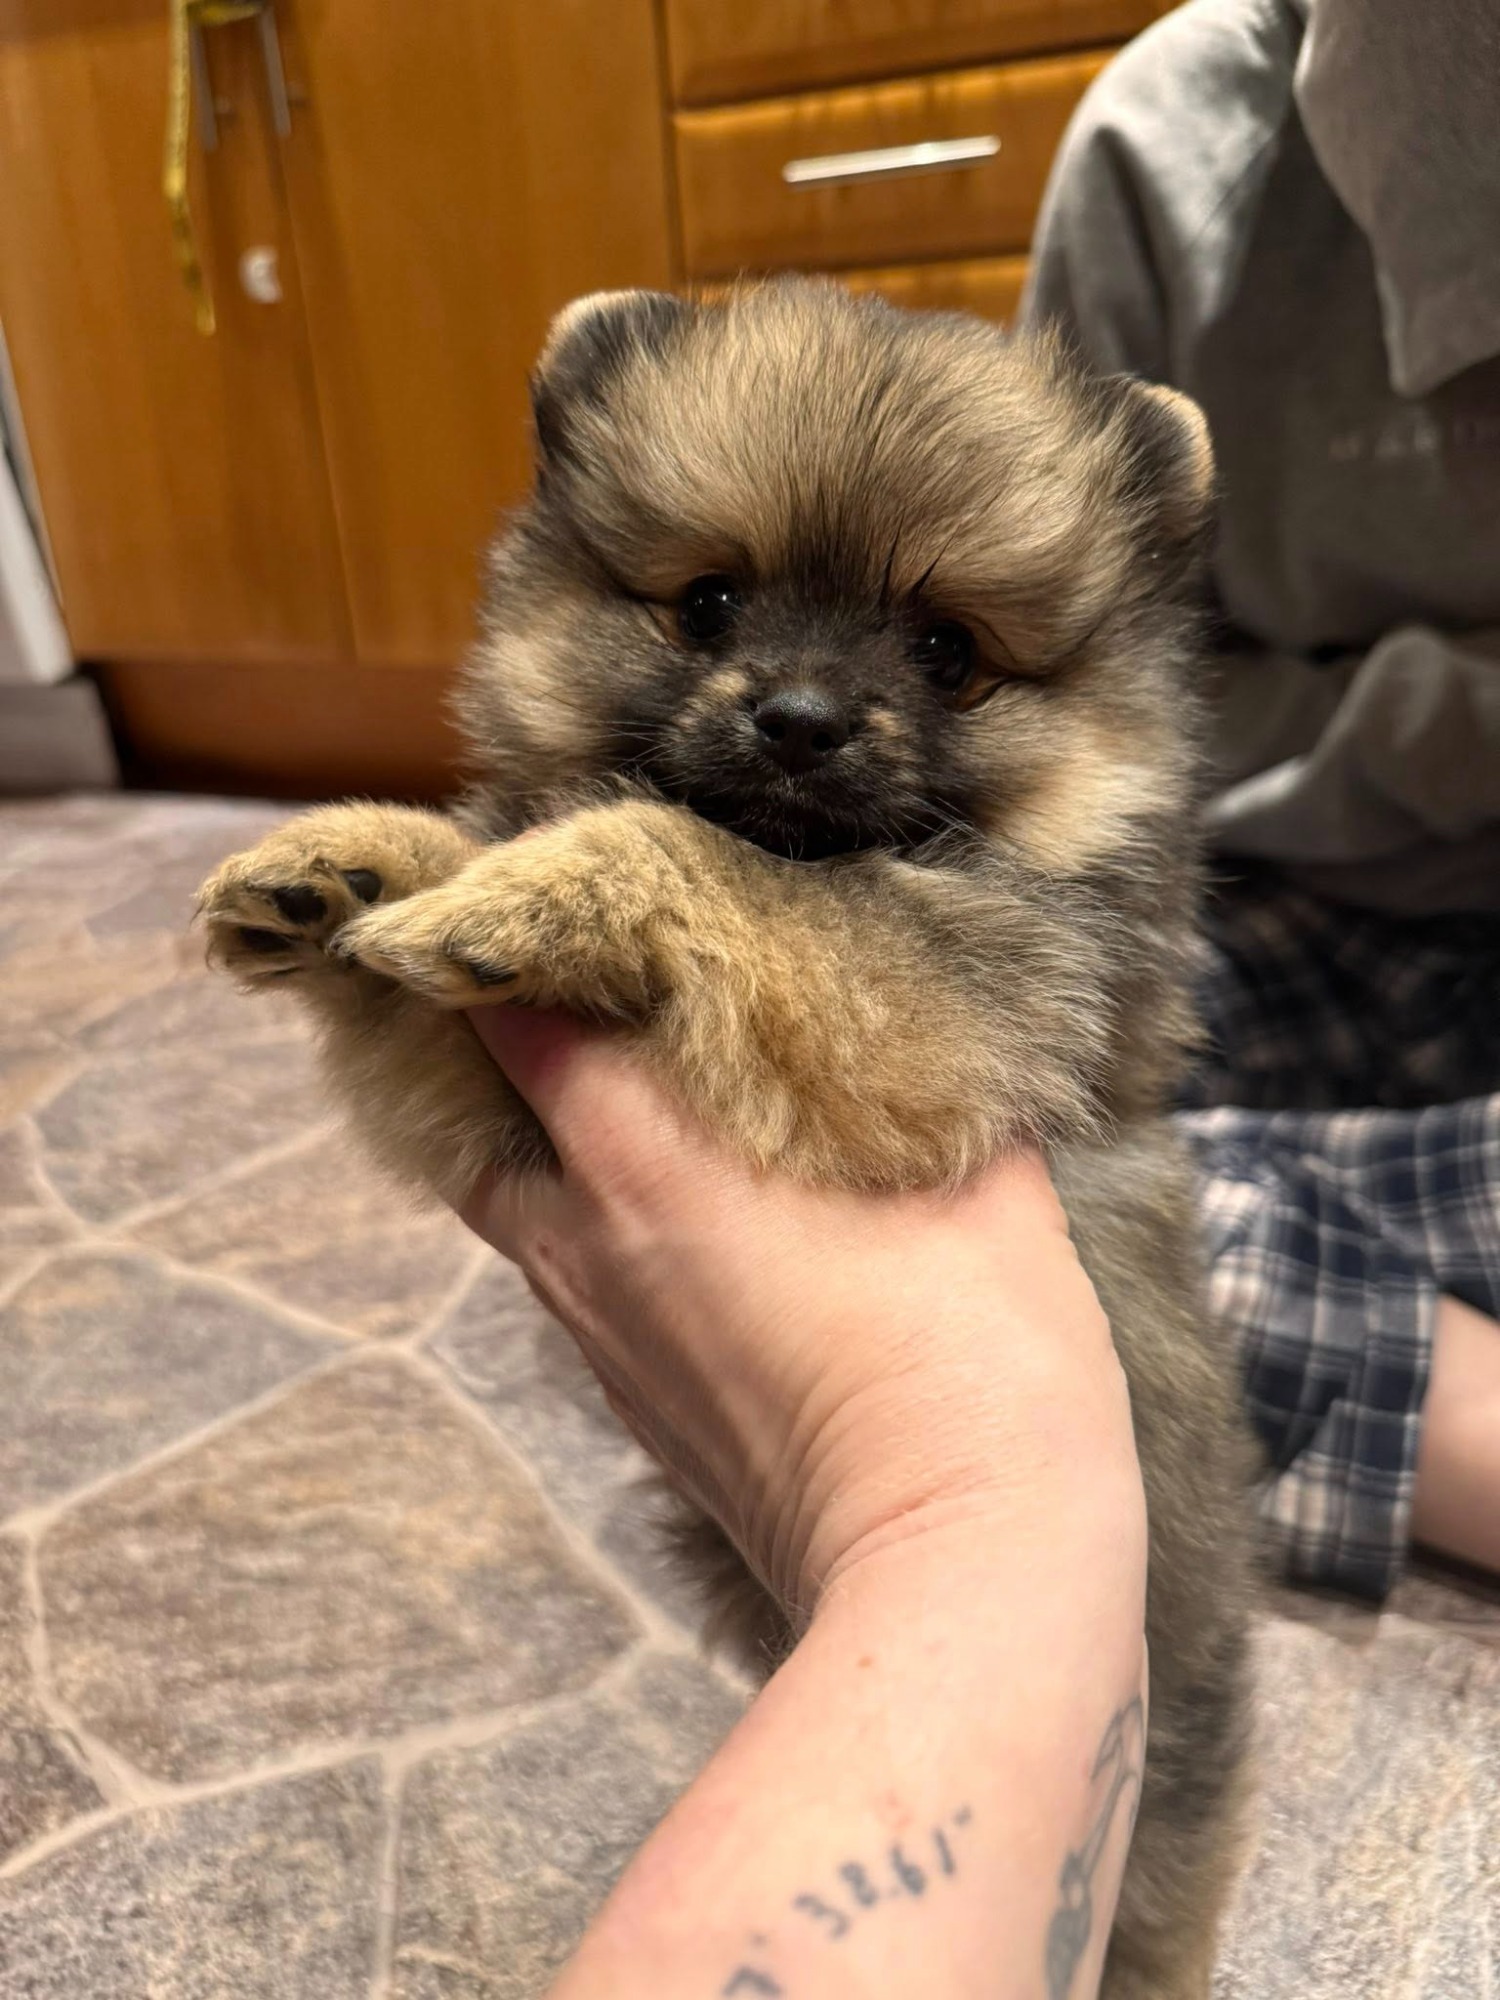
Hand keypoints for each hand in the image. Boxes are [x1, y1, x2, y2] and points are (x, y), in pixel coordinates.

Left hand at [458, 1007, 1143, 1622]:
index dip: (512, 947)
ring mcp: (604, 1342)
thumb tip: (919, 1025)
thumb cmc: (977, 1361)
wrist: (959, 1573)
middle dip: (510, 1051)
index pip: (512, 1019)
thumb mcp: (981, 1183)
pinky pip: (581, 1285)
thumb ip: (925, 1081)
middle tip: (582, 991)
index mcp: (646, 1165)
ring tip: (635, 1097)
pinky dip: (600, 1228)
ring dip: (554, 1146)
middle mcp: (589, 1249)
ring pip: (525, 1213)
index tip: (553, 898)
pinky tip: (688, 1217)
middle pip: (482, 1122)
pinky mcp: (639, 1410)